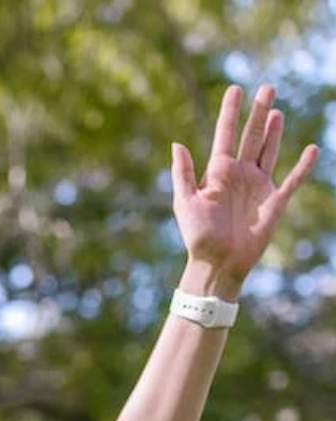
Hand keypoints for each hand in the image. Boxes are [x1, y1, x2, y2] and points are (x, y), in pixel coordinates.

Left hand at [172, 84, 318, 296]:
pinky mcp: (274, 202)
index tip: (235, 89)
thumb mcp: (185, 203)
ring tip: (276, 110)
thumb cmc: (198, 237)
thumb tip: (177, 144)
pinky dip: (304, 166)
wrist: (217, 264)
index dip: (230, 113)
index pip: (225, 136)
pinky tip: (312, 149)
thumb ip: (183, 174)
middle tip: (266, 88)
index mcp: (217, 173)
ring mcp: (258, 187)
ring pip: (269, 151)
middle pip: (251, 137)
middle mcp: (239, 176)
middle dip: (258, 113)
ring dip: (273, 132)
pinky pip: (293, 179)